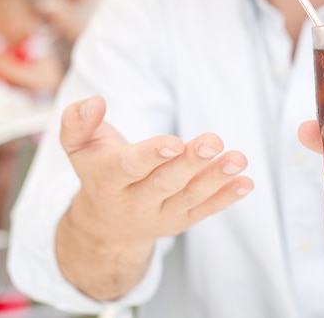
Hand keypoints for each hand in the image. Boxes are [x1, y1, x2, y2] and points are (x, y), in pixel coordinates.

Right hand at [60, 96, 253, 245]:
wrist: (105, 223)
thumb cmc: (99, 169)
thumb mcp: (78, 146)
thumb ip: (77, 121)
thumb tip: (94, 102)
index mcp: (109, 180)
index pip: (131, 167)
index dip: (152, 155)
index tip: (174, 142)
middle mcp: (135, 202)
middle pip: (166, 182)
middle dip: (191, 162)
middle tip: (213, 141)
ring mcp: (161, 214)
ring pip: (191, 197)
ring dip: (217, 178)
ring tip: (238, 159)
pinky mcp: (182, 220)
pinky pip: (206, 209)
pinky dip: (227, 197)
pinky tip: (246, 182)